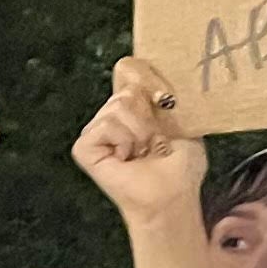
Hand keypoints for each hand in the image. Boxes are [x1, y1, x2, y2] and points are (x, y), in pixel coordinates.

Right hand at [71, 56, 205, 225]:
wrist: (172, 196)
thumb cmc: (180, 167)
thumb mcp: (182, 120)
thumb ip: (166, 95)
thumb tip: (148, 71)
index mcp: (132, 109)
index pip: (129, 72)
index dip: (147, 80)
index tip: (166, 101)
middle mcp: (111, 118)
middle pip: (127, 90)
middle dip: (148, 116)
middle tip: (154, 142)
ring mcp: (95, 132)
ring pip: (118, 106)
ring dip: (139, 131)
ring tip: (142, 152)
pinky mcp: (84, 148)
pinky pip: (105, 124)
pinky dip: (123, 140)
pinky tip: (126, 157)